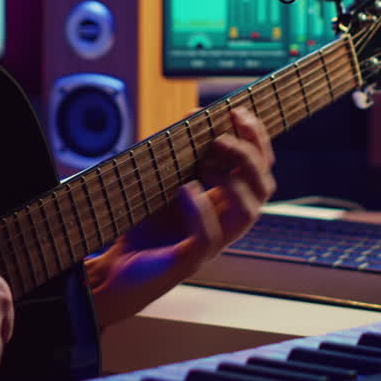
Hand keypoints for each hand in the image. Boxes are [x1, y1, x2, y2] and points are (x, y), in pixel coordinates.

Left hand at [87, 107, 275, 326]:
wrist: (116, 268)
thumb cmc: (142, 225)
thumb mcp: (163, 182)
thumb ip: (180, 154)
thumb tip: (193, 114)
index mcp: (225, 201)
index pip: (258, 168)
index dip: (255, 138)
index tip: (238, 111)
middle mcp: (226, 221)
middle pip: (264, 187)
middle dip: (250, 156)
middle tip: (221, 137)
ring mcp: (211, 243)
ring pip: (248, 213)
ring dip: (233, 181)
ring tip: (206, 161)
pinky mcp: (190, 261)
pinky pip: (209, 236)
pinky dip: (201, 209)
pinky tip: (185, 189)